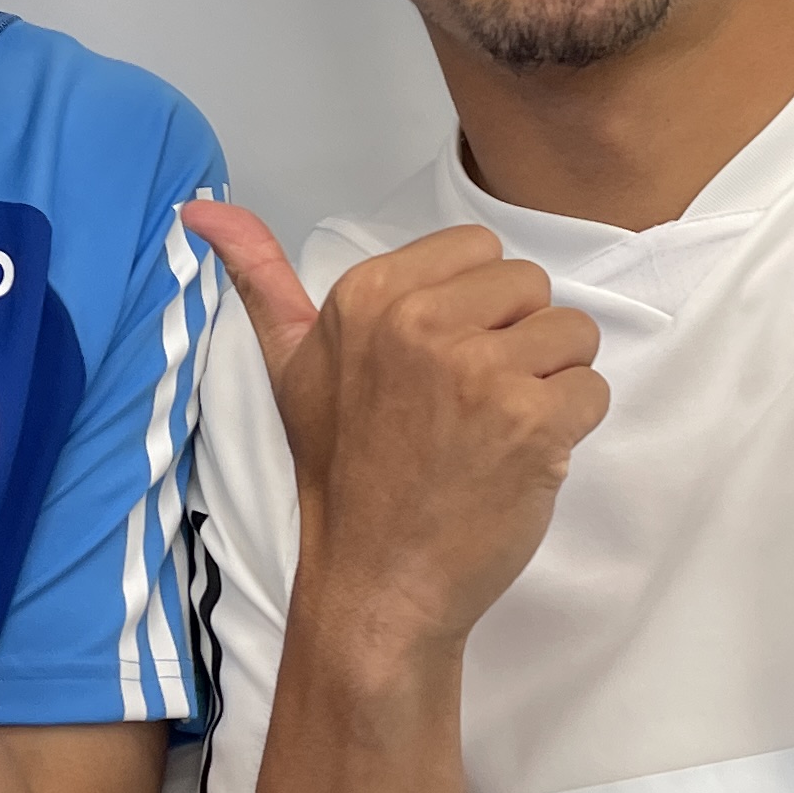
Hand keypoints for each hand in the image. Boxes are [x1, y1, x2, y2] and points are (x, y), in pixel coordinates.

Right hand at [182, 204, 607, 661]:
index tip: (438, 368)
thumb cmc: (345, 477)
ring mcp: (476, 370)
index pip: (480, 252)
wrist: (377, 584)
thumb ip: (259, 279)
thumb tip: (201, 208)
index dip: (474, 311)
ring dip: (550, 385)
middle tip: (468, 408)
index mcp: (368, 294)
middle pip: (531, 287)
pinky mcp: (529, 420)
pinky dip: (571, 428)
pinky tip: (520, 460)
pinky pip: (592, 389)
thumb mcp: (290, 367)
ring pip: (571, 334)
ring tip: (494, 433)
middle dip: (517, 343)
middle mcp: (418, 322)